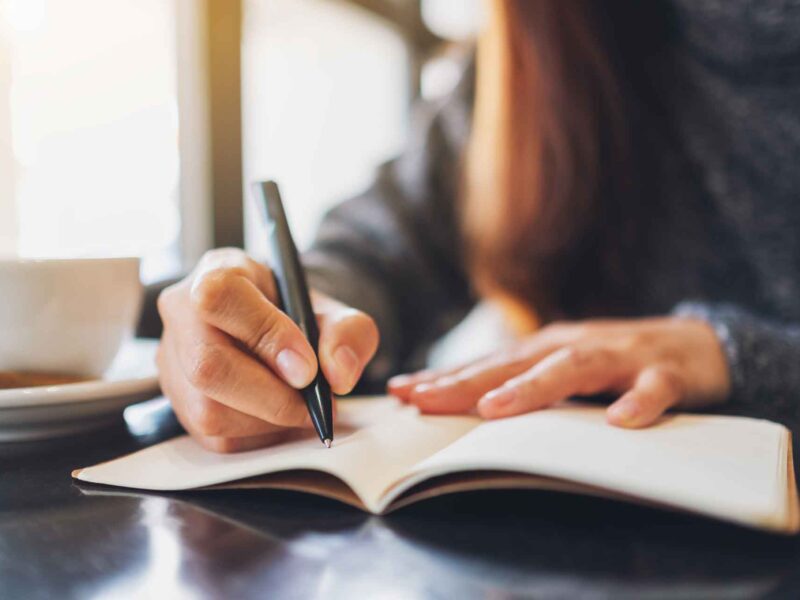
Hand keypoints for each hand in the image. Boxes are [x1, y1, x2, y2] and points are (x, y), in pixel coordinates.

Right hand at [157, 248, 378, 451]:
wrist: (280, 331)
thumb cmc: (300, 317)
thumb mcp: (334, 312)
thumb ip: (348, 333)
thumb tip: (338, 374)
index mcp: (218, 272)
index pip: (221, 298)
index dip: (266, 336)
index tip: (307, 368)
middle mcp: (182, 313)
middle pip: (206, 366)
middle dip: (271, 397)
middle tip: (311, 404)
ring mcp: (172, 361)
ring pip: (209, 411)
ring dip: (268, 421)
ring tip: (299, 407)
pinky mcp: (179, 403)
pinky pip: (215, 437)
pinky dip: (259, 436)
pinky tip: (280, 417)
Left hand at [388, 317, 730, 427]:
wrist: (695, 344)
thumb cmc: (616, 361)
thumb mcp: (564, 369)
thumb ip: (524, 382)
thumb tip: (465, 404)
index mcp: (547, 348)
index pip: (488, 364)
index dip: (444, 377)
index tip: (401, 392)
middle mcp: (574, 345)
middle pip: (515, 364)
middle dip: (465, 382)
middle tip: (422, 399)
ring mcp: (619, 356)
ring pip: (573, 369)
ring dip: (532, 388)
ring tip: (495, 408)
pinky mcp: (666, 372)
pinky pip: (653, 387)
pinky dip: (638, 402)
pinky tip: (620, 421)